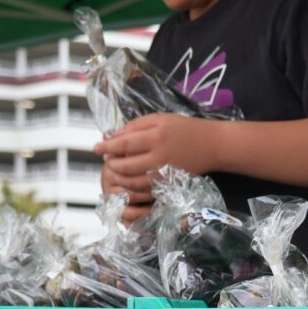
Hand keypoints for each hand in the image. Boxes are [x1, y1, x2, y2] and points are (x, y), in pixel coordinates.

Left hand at [95, 113, 218, 188]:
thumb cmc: (183, 128)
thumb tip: (112, 136)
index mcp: (157, 137)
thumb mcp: (160, 119)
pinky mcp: (168, 184)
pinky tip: (126, 179)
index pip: (124, 144)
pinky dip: (131, 187)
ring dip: (119, 177)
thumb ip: (135, 126)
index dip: (107, 147)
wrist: (212, 145)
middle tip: (106, 159)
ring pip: (133, 182)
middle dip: (111, 164)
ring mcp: (164, 174)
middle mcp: (160, 157)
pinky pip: (144, 190)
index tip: (95, 147)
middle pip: (126, 166)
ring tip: (114, 169)